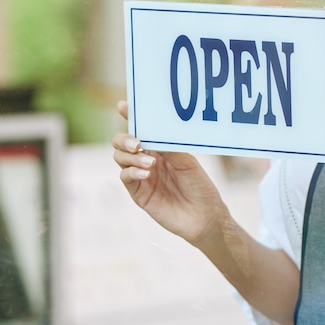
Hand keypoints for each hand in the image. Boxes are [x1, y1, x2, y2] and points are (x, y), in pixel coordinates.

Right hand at [112, 100, 228, 245]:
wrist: (205, 217)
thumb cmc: (200, 186)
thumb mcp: (187, 162)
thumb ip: (169, 148)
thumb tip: (151, 133)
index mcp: (159, 148)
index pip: (140, 128)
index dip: (130, 116)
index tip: (123, 107)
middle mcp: (147, 159)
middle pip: (121, 142)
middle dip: (124, 139)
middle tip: (137, 143)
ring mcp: (141, 176)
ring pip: (120, 158)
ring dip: (131, 156)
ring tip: (150, 163)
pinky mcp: (138, 193)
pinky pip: (125, 177)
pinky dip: (132, 172)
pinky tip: (146, 173)